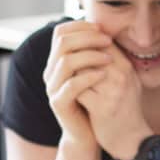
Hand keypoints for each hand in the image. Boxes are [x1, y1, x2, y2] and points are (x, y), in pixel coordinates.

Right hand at [42, 21, 112, 149]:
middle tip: (108, 40)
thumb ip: (93, 53)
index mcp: (57, 61)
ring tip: (109, 58)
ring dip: (90, 55)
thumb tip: (104, 27)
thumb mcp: (94, 72)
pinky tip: (104, 75)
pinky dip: (88, 77)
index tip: (102, 28)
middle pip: (62, 43)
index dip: (80, 26)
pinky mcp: (58, 104)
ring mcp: (52, 88)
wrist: (88, 133)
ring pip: (66, 61)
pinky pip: (70, 85)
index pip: (60, 33)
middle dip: (87, 38)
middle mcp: (50, 72)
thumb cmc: (95, 101)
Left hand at [76, 42, 151, 159]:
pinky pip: (78, 89)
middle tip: (66, 66)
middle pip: (89, 52)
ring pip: (81, 69)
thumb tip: (91, 39)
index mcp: (127, 66)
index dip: (84, 44)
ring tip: (68, 80)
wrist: (131, 140)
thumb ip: (112, 62)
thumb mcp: (126, 80)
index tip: (74, 53)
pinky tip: (71, 94)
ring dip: (70, 73)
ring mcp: (113, 91)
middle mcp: (122, 76)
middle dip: (74, 58)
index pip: (101, 41)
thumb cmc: (125, 108)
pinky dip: (71, 90)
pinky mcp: (102, 107)